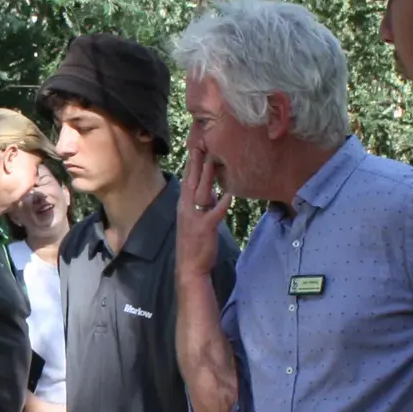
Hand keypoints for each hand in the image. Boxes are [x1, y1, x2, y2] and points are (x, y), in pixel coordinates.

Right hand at [176, 136, 231, 278]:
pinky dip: (221, 204)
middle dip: (196, 162)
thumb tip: (213, 192)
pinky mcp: (205, 228)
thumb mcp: (197, 220)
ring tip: (212, 159)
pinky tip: (228, 195)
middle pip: (191, 181)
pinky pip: (214, 213)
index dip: (192, 164)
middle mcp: (187, 208)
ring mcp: (195, 217)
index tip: (196, 147)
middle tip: (200, 144)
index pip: (187, 180)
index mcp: (184, 206)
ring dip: (206, 176)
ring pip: (201, 193)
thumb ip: (204, 205)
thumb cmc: (194, 244)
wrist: (189, 267)